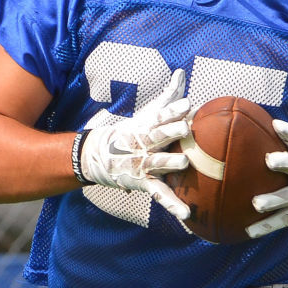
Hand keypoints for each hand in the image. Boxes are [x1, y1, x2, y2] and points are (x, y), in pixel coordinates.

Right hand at [77, 69, 190, 220]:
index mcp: (145, 126)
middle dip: (171, 131)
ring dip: (169, 164)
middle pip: (158, 136)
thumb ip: (168, 95)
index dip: (172, 109)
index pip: (159, 115)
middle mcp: (144, 145)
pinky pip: (161, 195)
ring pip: (158, 164)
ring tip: (183, 164)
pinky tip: (187, 215)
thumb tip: (182, 72)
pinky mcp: (145, 183)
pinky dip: (173, 206)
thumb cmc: (133, 132)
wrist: (99, 157)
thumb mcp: (148, 113)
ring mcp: (143, 165)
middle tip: (186, 127)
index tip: (187, 102)